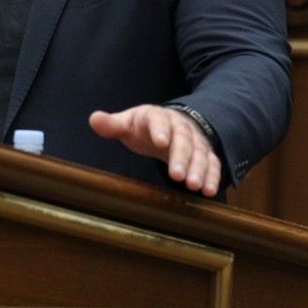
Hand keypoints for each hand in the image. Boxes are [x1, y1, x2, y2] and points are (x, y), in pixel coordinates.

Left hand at [89, 104, 221, 196]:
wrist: (169, 124)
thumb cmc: (145, 127)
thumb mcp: (128, 123)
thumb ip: (112, 125)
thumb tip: (94, 119)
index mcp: (157, 116)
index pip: (159, 120)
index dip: (160, 130)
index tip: (159, 142)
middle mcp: (179, 127)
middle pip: (182, 139)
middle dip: (181, 157)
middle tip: (177, 176)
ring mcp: (194, 140)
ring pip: (200, 152)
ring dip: (199, 169)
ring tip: (194, 186)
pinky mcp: (204, 153)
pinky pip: (212, 163)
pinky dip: (213, 176)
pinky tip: (209, 191)